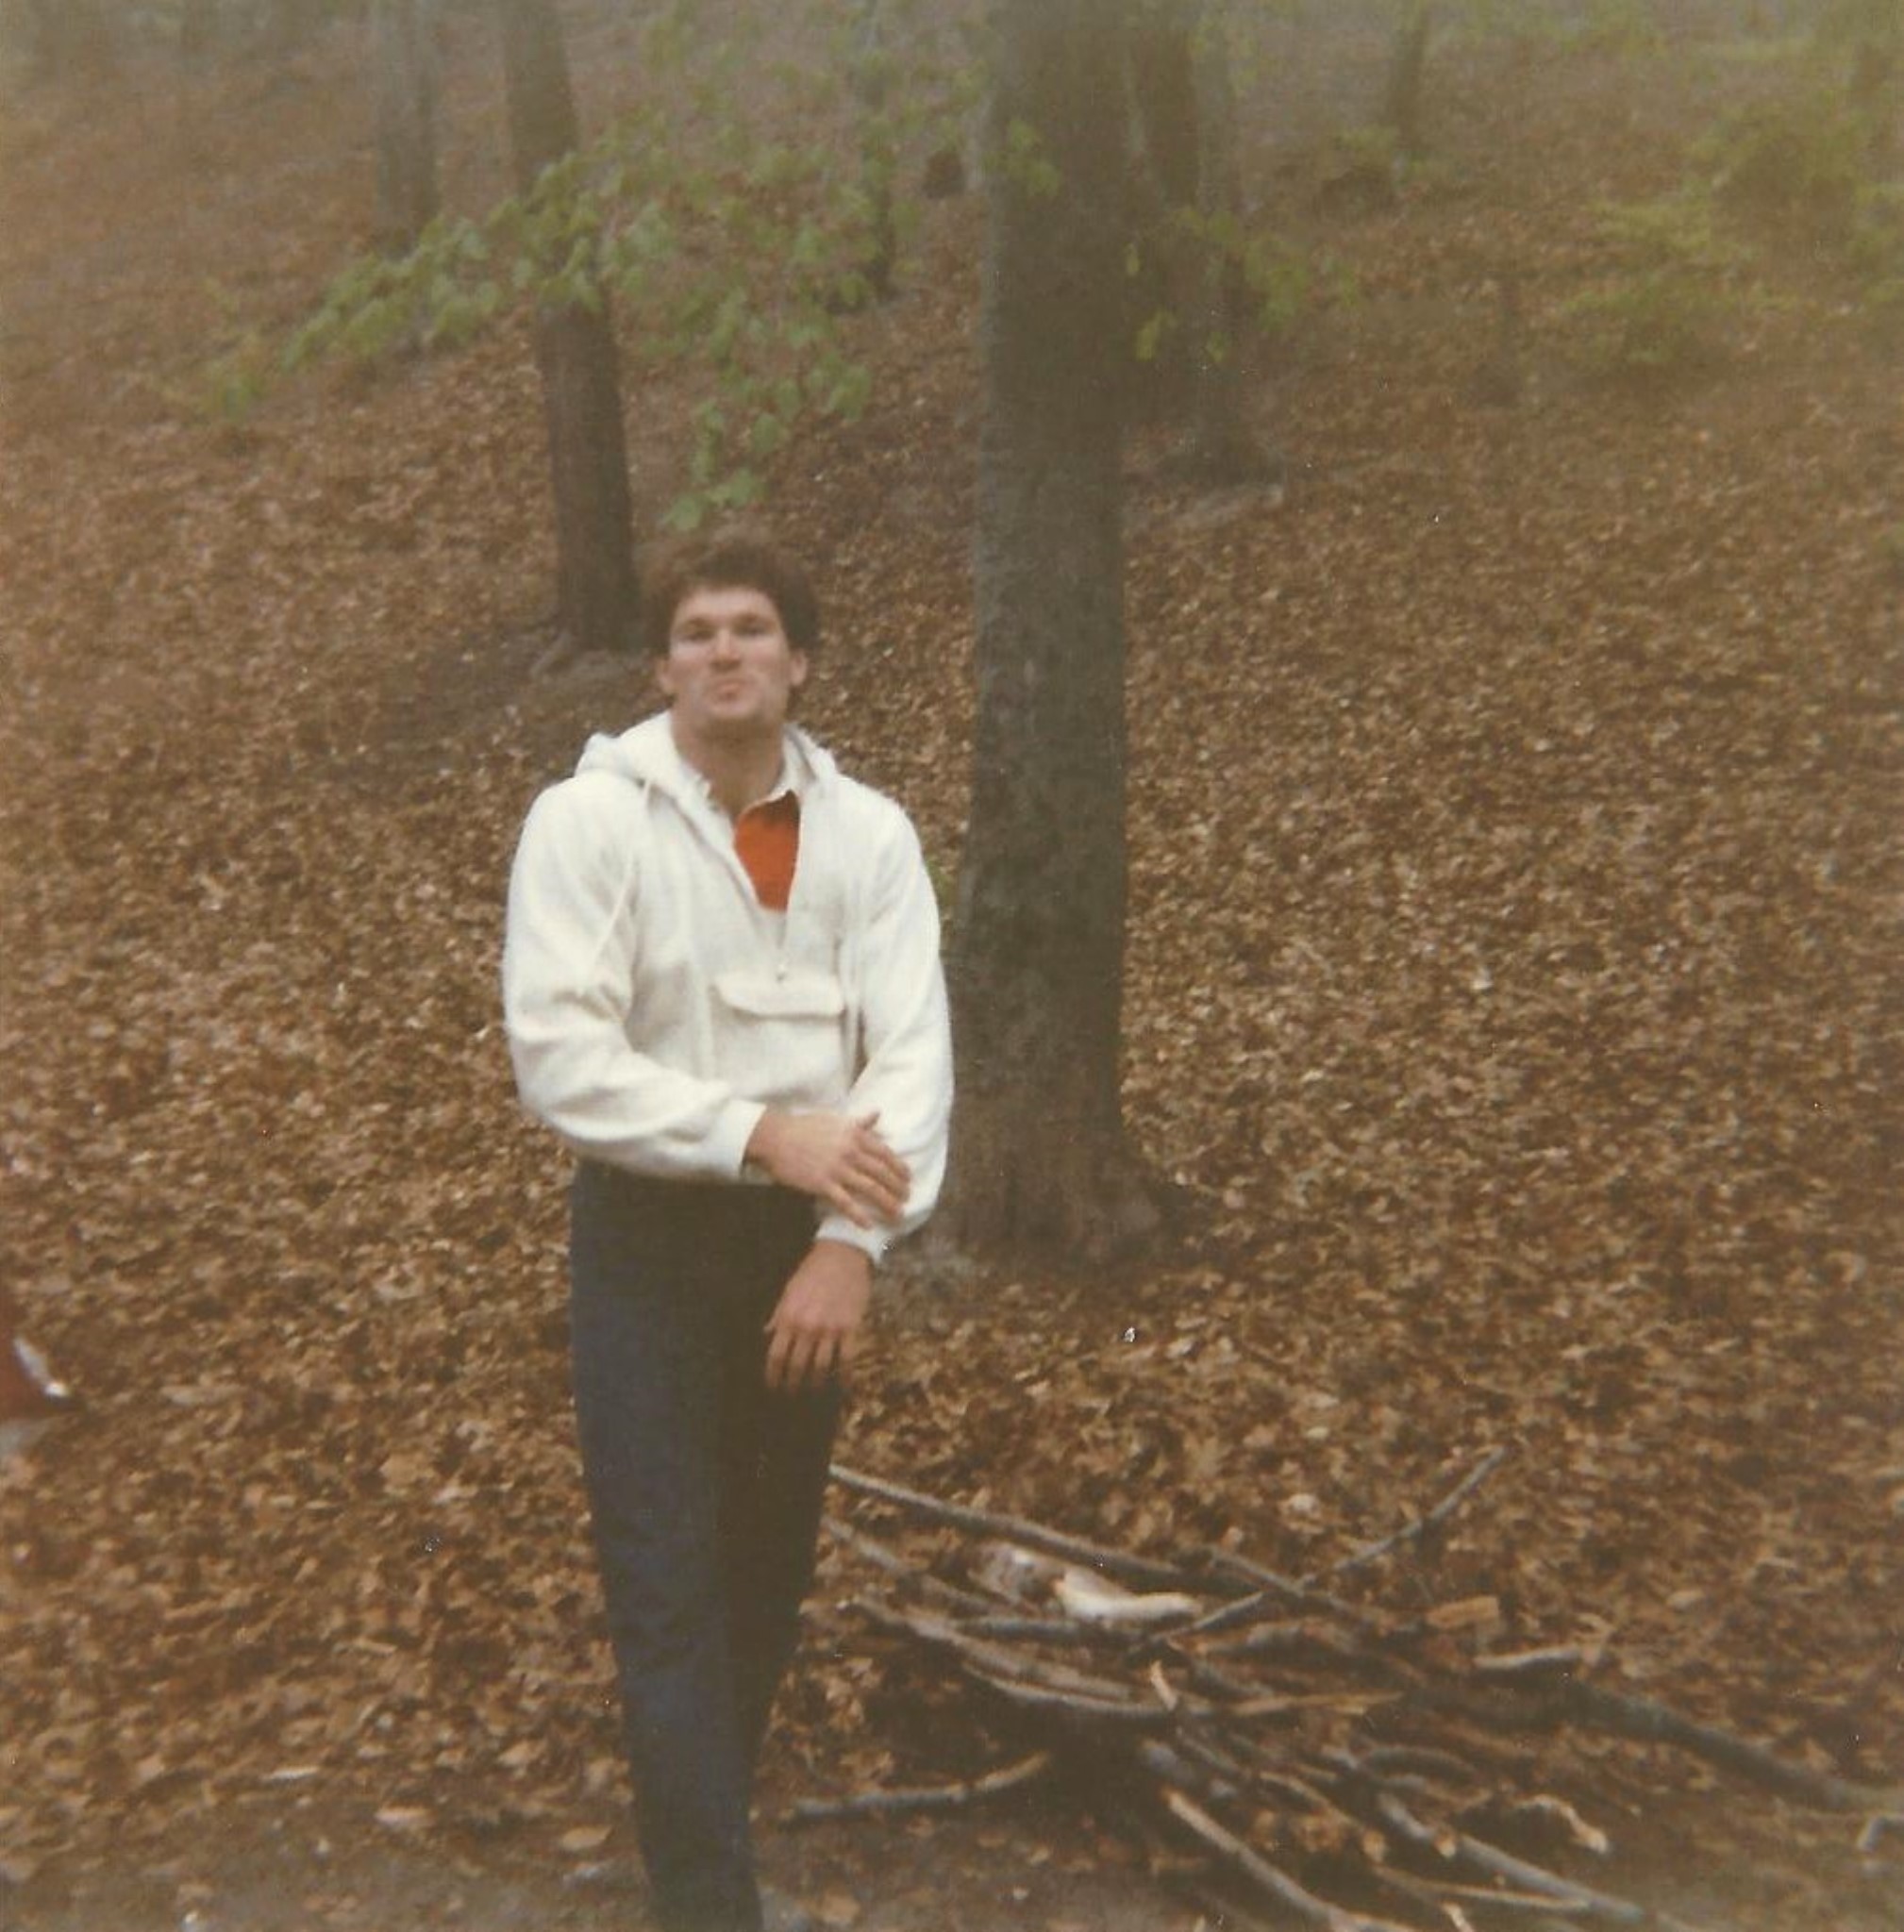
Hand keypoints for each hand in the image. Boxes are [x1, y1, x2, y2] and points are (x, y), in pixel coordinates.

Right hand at [745, 1108, 910, 1228]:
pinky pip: (846, 1203)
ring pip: (870, 1189)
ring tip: (897, 1214)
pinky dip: (859, 1215)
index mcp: (855, 1135)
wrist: (776, 1137)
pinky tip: (869, 1225)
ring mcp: (837, 1169)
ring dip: (887, 1203)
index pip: (885, 1153)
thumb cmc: (804, 1127)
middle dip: (898, 1188)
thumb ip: (859, 1121)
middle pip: (882, 1173)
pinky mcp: (823, 1184)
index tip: (908, 1178)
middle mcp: (850, 1151)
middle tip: (907, 1199)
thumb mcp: (835, 1120)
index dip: (899, 1167)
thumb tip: (877, 1114)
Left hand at [764, 1241, 873, 1392]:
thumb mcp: (789, 1291)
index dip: (773, 1375)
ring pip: (821, 1367)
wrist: (842, 1253)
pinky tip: (840, 1382)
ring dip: (816, 1382)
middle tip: (791, 1393)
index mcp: (789, 1317)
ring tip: (813, 1389)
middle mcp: (808, 1327)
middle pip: (797, 1366)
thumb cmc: (812, 1270)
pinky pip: (846, 1358)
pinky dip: (843, 1374)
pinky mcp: (851, 1327)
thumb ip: (778, 1315)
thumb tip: (767, 1334)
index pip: (776, 1356)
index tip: (772, 1385)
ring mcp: (830, 1329)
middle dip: (792, 1384)